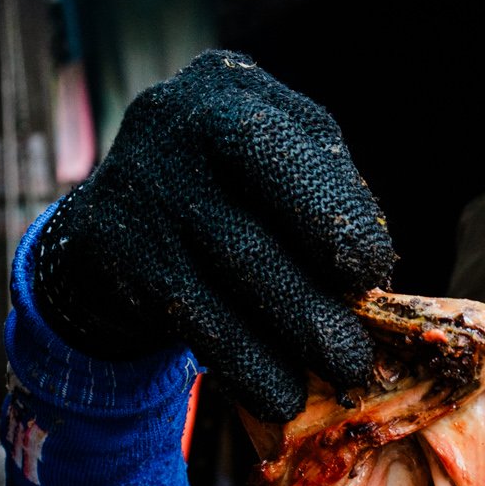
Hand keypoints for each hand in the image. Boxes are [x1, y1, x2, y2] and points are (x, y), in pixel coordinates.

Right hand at [31, 50, 397, 420]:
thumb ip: (327, 201)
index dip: (332, 213)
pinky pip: (193, 318)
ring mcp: (139, 186)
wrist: (120, 220)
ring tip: (339, 374)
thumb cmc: (236, 193)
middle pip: (253, 214)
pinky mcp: (111, 249)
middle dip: (314, 295)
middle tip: (358, 353)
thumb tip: (373, 283)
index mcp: (230, 90)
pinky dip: (245, 365)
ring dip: (292, 337)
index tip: (370, 272)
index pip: (281, 146)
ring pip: (229, 273)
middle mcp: (173, 124)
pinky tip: (280, 395)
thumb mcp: (279, 171)